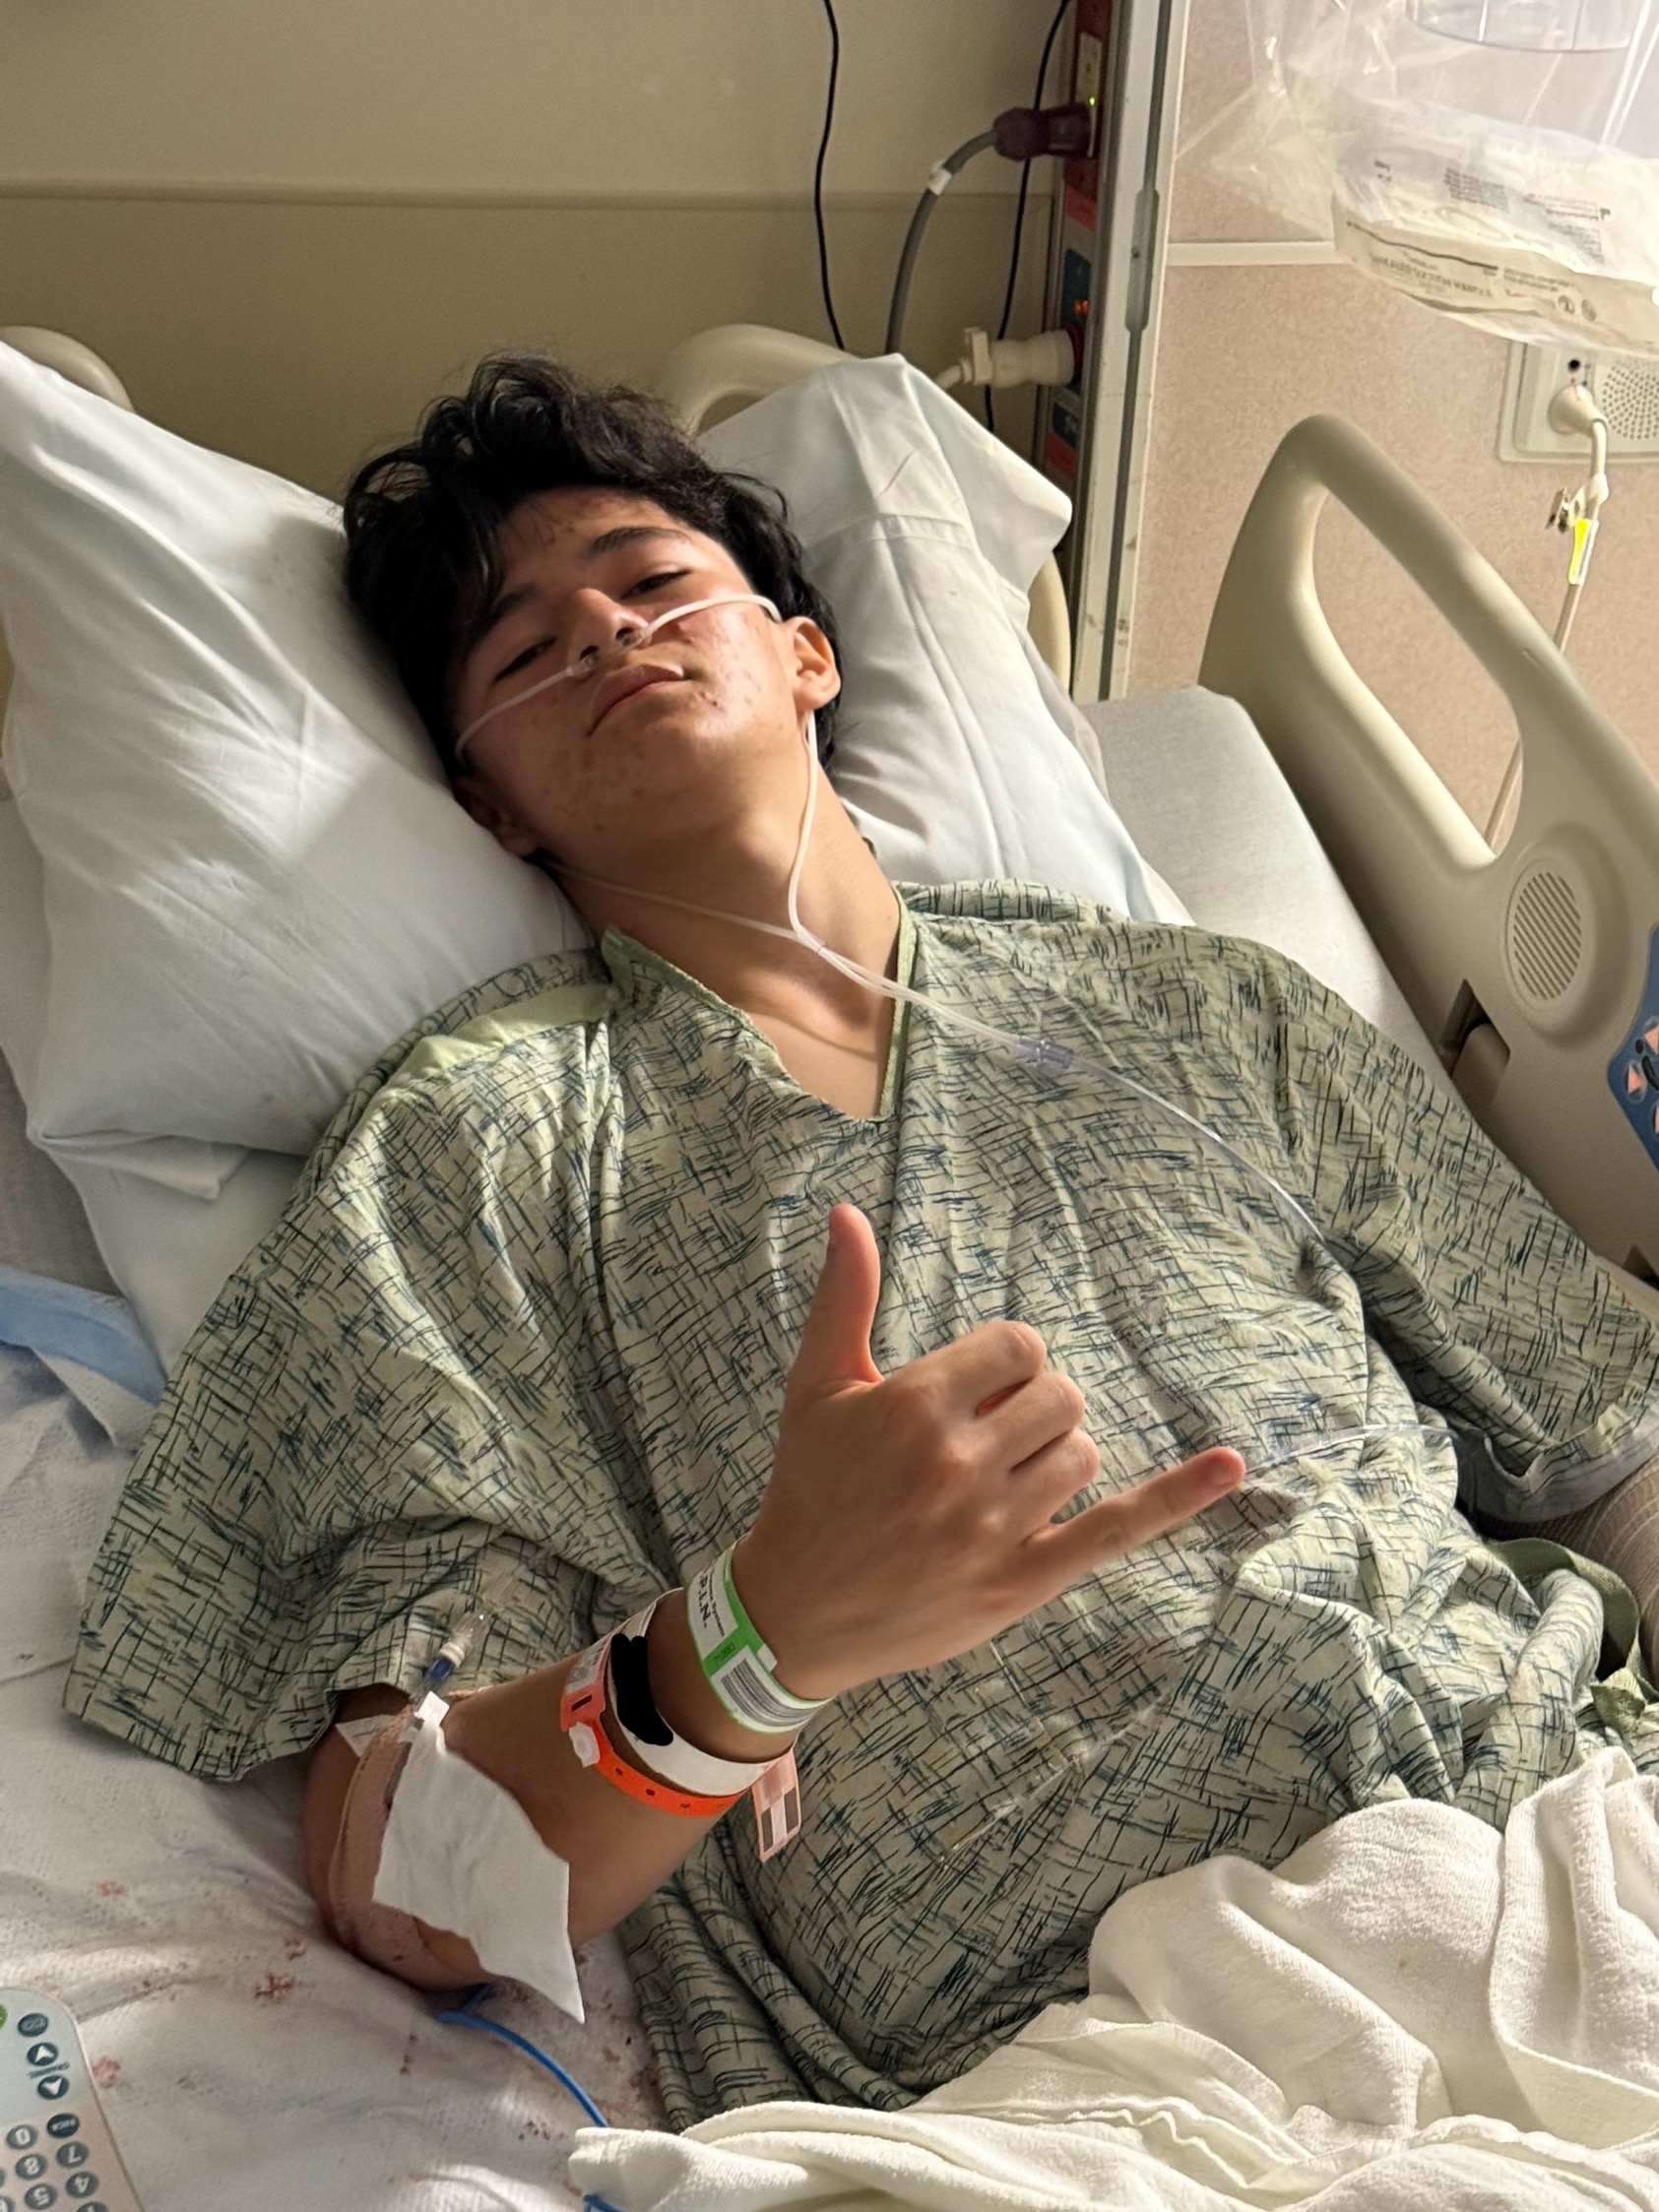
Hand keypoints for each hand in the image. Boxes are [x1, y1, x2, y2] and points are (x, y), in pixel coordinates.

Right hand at [735, 1203, 1243, 1700]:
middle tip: (986, 1437)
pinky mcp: (1019, 1582)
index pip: (1020, 1346)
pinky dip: (1177, 1497)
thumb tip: (847, 1212)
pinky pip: (1114, 1530)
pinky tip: (1230, 1465)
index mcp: (914, 1405)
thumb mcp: (816, 1386)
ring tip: (1001, 1478)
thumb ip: (844, 1295)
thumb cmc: (808, 1488)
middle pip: (1059, 1396)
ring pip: (1081, 1454)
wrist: (795, 1611)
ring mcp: (993, 1527)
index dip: (1008, 1362)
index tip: (977, 1390)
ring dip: (1055, 1455)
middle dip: (1032, 1406)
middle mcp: (957, 1463)